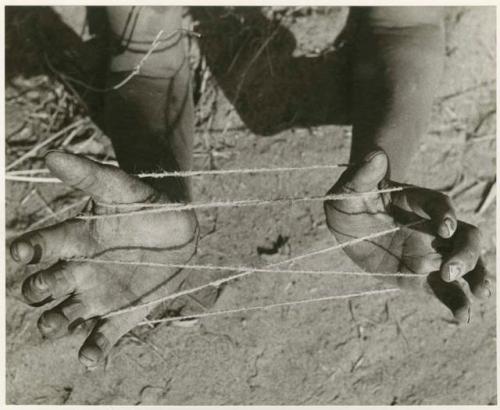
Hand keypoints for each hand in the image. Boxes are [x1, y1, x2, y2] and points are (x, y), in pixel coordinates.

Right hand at [10, 152, 198, 367]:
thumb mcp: (120, 189)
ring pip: (65, 314)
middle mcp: (78, 271)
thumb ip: (89, 175)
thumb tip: (52, 155)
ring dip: (55, 321)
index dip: (30, 248)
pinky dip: (92, 349)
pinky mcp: (121, 316)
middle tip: (42, 287)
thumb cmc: (144, 205)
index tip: (22, 250)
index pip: (45, 245)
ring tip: (56, 322)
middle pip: (46, 286)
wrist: (178, 229)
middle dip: (38, 289)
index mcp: (75, 239)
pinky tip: (90, 357)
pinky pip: (101, 336)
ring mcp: (98, 295)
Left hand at [324, 150, 490, 322]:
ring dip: (477, 275)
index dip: (446, 214)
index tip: (444, 227)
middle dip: (466, 252)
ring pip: (466, 262)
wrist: (349, 226)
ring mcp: (432, 252)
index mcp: (416, 202)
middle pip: (465, 236)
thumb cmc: (350, 202)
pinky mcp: (424, 276)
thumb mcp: (348, 190)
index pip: (440, 205)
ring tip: (478, 294)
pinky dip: (458, 303)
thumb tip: (375, 155)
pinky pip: (446, 290)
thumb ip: (362, 175)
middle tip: (450, 269)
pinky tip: (461, 317)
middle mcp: (432, 227)